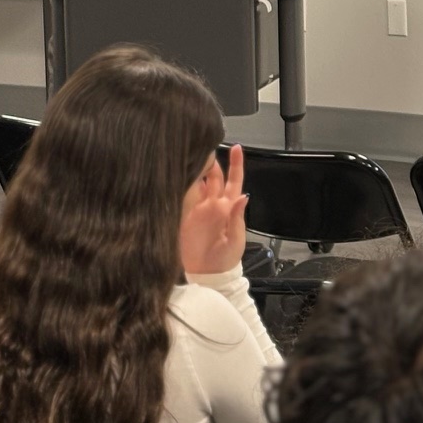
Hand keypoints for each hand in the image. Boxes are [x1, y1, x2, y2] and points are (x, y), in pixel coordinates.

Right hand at [180, 143, 248, 276]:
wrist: (208, 275)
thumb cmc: (226, 258)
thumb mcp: (235, 239)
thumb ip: (237, 217)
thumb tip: (244, 196)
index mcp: (229, 207)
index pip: (234, 181)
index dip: (236, 165)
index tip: (237, 148)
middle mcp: (214, 204)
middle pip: (214, 177)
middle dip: (212, 162)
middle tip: (206, 149)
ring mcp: (199, 209)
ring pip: (198, 184)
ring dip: (197, 171)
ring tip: (192, 157)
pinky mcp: (185, 216)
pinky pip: (184, 196)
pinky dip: (182, 185)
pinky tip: (179, 175)